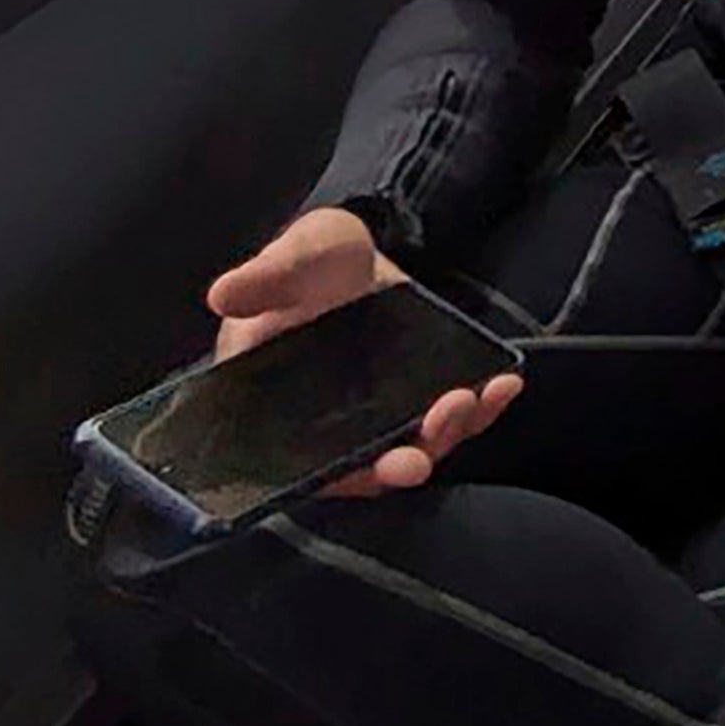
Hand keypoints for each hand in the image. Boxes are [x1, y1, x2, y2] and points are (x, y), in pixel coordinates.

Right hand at [202, 206, 523, 497]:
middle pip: (359, 465)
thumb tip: (222, 294)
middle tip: (419, 455)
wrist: (360, 251)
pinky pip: (447, 417)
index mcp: (278, 402)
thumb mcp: (293, 256)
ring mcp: (378, 412)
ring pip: (409, 445)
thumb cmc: (313, 260)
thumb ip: (264, 277)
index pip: (295, 459)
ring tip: (472, 401)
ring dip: (443, 436)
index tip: (365, 468)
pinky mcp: (417, 396)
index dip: (330, 474)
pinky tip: (502, 384)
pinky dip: (477, 410)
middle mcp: (327, 422)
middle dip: (394, 464)